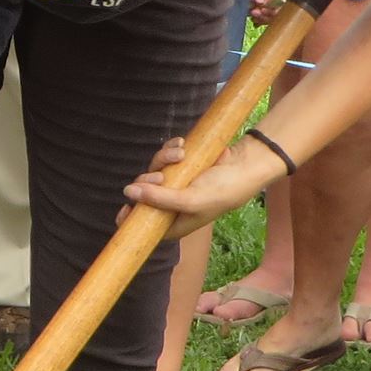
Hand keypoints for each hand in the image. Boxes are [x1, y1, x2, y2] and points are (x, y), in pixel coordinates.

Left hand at [119, 133, 279, 240]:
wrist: (245, 164)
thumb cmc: (222, 191)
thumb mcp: (191, 200)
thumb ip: (160, 199)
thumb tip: (128, 192)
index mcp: (174, 221)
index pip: (144, 225)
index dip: (131, 218)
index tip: (124, 208)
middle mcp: (172, 203)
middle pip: (143, 193)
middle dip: (149, 181)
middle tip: (161, 177)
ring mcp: (176, 182)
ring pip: (153, 169)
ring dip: (163, 159)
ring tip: (179, 153)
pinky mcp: (180, 164)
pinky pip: (165, 155)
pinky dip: (171, 148)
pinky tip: (181, 144)